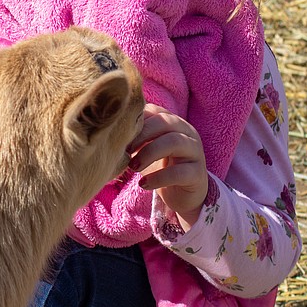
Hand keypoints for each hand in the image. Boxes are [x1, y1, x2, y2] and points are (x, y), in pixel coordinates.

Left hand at [128, 104, 208, 229]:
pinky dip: (158, 177)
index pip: (154, 111)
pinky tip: (143, 185)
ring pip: (174, 142)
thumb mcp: (146, 149)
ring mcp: (195, 152)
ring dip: (149, 153)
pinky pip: (179, 172)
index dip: (135, 122)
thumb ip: (135, 136)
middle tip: (125, 152)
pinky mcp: (198, 174)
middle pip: (164, 122)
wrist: (182, 195)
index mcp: (173, 122)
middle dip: (141, 135)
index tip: (118, 137)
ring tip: (133, 167)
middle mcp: (187, 132)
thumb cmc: (160, 167)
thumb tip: (108, 128)